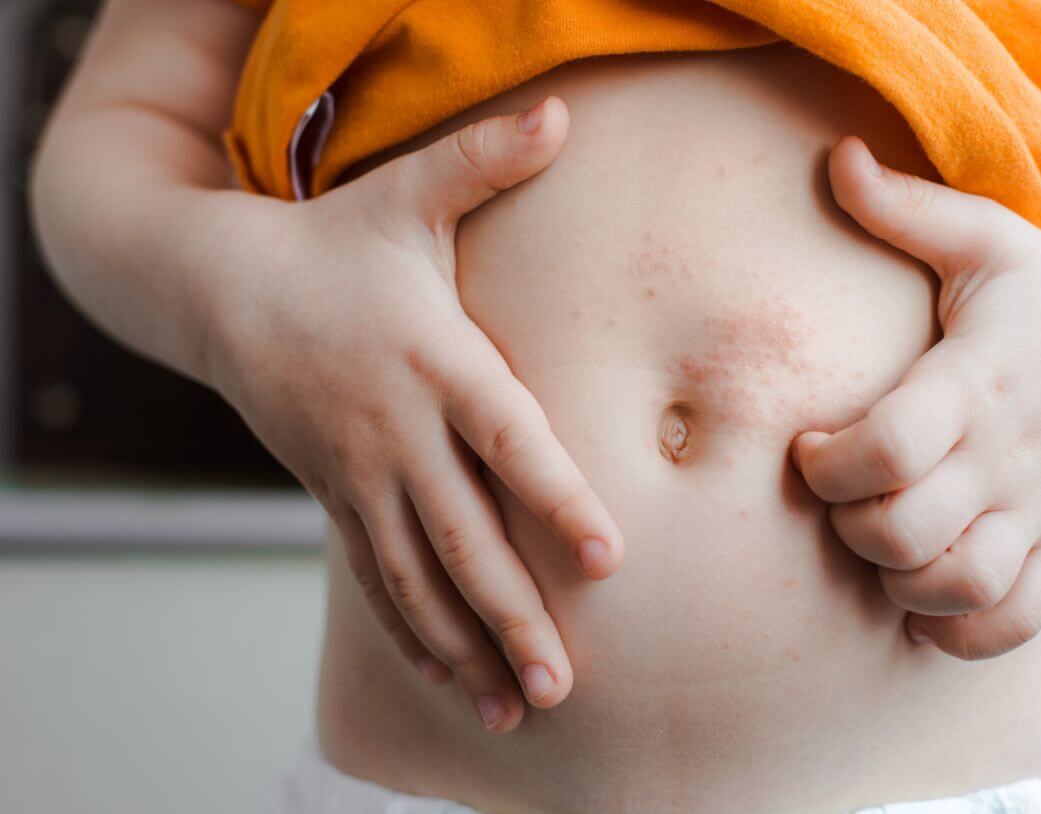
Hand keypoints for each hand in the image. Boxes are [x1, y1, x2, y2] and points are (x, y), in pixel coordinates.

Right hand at [204, 97, 623, 731]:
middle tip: (567, 683)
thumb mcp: (405, 196)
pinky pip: (377, 578)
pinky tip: (457, 682)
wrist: (222, 289)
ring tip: (522, 709)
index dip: (553, 496)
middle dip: (515, 613)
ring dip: (471, 646)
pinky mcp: (337, 498)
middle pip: (463, 535)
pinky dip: (416, 635)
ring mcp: (360, 474)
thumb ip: (484, 162)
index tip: (606, 555)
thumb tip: (562, 110)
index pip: (504, 437)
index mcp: (432, 359)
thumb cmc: (334, 244)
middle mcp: (397, 430)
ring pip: (419, 577)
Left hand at [792, 136, 1040, 659]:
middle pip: (903, 533)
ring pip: (956, 588)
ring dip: (898, 581)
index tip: (811, 443)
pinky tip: (926, 596)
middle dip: (845, 526)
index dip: (828, 461)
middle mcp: (1006, 456)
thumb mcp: (984, 238)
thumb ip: (903, 207)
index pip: (890, 448)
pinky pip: (1013, 624)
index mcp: (975, 381)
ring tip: (884, 541)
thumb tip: (833, 156)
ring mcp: (1040, 509)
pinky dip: (960, 631)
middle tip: (840, 494)